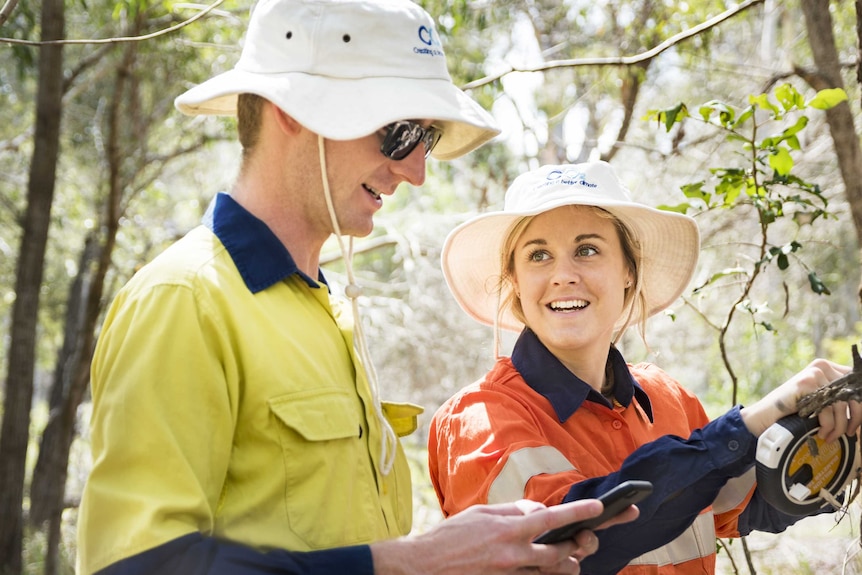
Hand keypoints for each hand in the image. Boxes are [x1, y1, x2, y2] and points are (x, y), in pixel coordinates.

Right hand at [371, 498, 636, 574]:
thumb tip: (537, 511)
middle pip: (561, 553)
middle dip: (577, 546)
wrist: (424, 566)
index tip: (599, 507)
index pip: (553, 518)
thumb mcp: (481, 513)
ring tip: (566, 555)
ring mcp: (511, 574)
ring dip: (565, 564)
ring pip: (553, 572)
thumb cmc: (451, 536)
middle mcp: (514, 553)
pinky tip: (541, 564)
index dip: (579, 513)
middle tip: (583, 539)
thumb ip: (513, 511)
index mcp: (509, 529)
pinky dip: (542, 571)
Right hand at [741, 359, 859, 437]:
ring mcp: (813, 374)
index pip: (856, 383)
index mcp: (828, 368)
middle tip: (850, 432)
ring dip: (839, 427)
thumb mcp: (819, 401)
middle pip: (853, 394)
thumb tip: (861, 410)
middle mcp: (821, 367)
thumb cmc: (793, 412)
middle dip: (856, 418)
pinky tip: (821, 433)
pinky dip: (827, 426)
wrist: (764, 416)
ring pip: (841, 405)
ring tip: (831, 436)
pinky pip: (827, 409)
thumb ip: (837, 398)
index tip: (858, 422)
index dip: (860, 405)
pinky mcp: (805, 383)